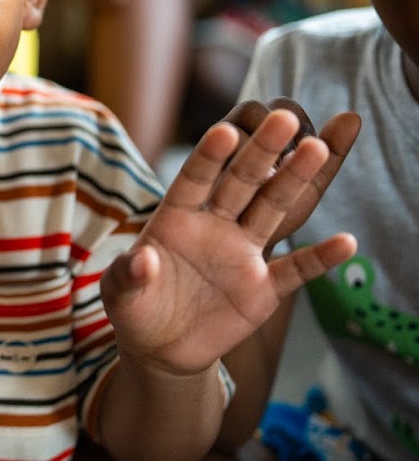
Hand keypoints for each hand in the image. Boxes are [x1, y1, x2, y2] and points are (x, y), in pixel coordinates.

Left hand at [101, 109, 356, 377]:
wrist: (161, 348)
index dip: (209, 156)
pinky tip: (347, 242)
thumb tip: (143, 260)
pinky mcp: (262, 288)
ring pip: (272, 210)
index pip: (194, 178)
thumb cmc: (134, 308)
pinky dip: (320, 258)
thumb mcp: (120, 293)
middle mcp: (214, 225)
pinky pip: (295, 269)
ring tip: (317, 149)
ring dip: (293, 181)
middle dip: (262, 151)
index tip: (226, 129)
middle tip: (286, 118)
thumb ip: (128, 274)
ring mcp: (241, 253)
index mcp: (177, 217)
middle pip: (241, 181)